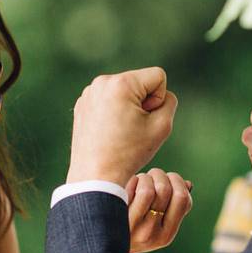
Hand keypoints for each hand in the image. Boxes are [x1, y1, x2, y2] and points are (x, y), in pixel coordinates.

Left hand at [65, 67, 177, 185]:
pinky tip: (109, 132)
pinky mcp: (82, 104)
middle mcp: (101, 82)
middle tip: (132, 128)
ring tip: (120, 131)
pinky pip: (109, 100)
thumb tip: (160, 93)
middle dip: (143, 102)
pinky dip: (113, 112)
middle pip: (140, 82)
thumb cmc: (130, 153)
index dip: (159, 100)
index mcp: (121, 83)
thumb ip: (169, 101)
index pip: (158, 77)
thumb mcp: (162, 126)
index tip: (145, 120)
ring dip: (129, 106)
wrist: (95, 176)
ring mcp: (89, 93)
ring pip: (124, 91)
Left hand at [125, 168, 191, 252]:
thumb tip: (187, 184)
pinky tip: (126, 185)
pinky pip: (130, 190)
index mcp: (166, 235)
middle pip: (166, 190)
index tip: (168, 178)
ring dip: (144, 178)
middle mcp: (152, 234)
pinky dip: (132, 181)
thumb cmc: (129, 230)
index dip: (178, 181)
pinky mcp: (118, 218)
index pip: (184, 199)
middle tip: (151, 176)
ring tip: (138, 181)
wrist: (101, 247)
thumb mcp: (153, 226)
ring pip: (149, 189)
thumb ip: (170, 208)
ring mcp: (134, 227)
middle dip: (160, 175)